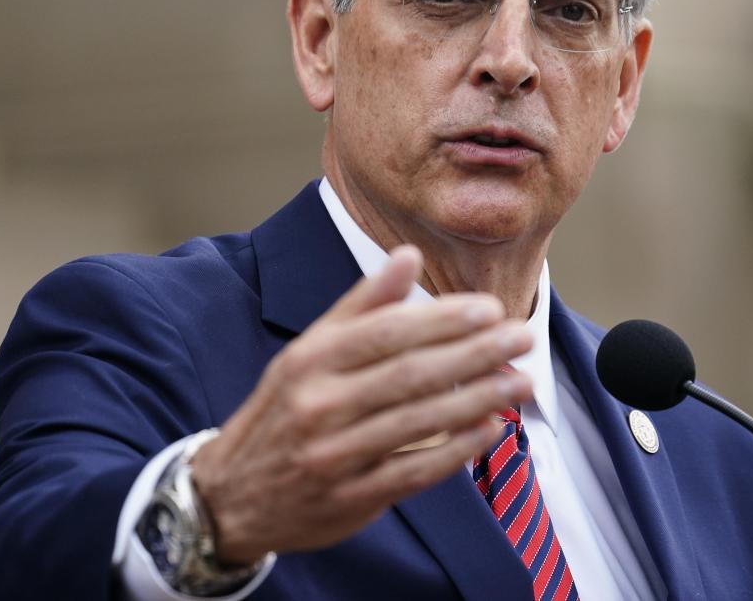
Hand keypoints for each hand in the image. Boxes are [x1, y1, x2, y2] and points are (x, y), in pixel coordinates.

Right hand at [189, 245, 533, 563]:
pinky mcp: (350, 498)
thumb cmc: (284, 410)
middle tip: (522, 337)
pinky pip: (413, 471)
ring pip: (418, 421)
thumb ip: (362, 304)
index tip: (490, 309)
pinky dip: (456, 451)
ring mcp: (334, 455)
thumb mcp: (309, 351)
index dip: (443, 319)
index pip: (387, 332)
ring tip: (521, 381)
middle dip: (474, 354)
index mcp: (310, 360)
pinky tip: (490, 429)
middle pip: (410, 373)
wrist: (230, 496)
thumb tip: (408, 254)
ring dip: (477, 399)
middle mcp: (319, 405)